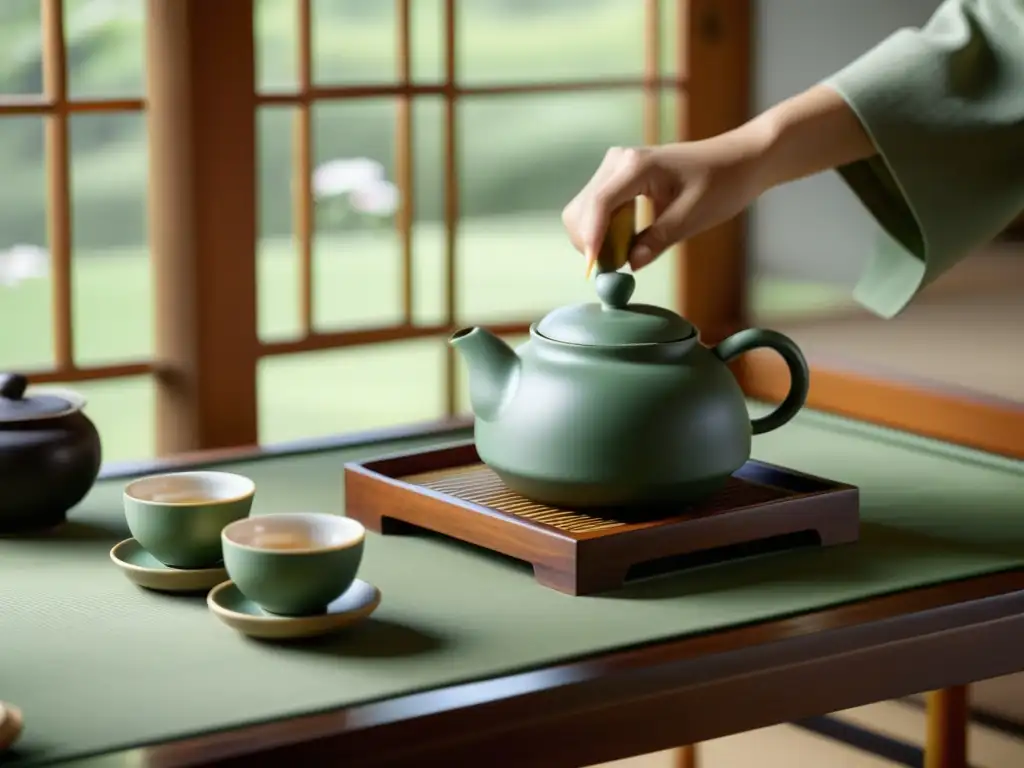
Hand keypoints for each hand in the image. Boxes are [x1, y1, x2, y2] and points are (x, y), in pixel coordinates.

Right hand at [561, 84, 874, 270]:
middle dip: (591, 244)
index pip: (599, 205)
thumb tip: (628, 266)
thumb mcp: (693, 217)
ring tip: (628, 253)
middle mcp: (618, 161)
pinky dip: (604, 231)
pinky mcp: (618, 177)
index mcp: (636, 166)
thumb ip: (657, 241)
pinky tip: (629, 240)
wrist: (739, 159)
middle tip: (618, 267)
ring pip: (584, 211)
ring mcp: (615, 167)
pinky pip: (597, 209)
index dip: (591, 240)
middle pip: (581, 209)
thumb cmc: (723, 183)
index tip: (593, 270)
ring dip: (597, 239)